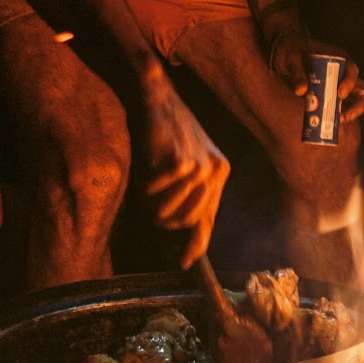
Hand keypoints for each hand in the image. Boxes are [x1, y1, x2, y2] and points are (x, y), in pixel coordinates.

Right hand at [133, 80, 228, 265]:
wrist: (155, 99)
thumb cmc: (163, 134)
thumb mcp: (182, 166)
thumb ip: (187, 199)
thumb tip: (187, 246)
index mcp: (219, 172)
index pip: (209, 219)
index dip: (196, 245)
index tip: (184, 263)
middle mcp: (216, 170)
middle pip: (190, 219)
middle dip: (166, 220)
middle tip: (148, 207)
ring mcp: (202, 165)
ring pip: (174, 209)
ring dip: (154, 204)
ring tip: (145, 189)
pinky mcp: (183, 160)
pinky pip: (162, 193)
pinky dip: (148, 189)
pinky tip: (144, 178)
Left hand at [266, 28, 363, 122]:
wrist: (286, 53)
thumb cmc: (292, 51)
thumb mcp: (292, 60)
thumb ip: (297, 74)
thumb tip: (301, 91)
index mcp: (337, 58)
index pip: (351, 69)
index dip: (349, 82)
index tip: (340, 94)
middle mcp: (343, 71)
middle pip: (360, 88)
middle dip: (357, 104)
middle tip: (343, 116)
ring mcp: (339, 83)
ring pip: (355, 99)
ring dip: (351, 112)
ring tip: (339, 122)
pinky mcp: (332, 93)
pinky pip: (343, 105)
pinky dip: (340, 114)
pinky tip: (331, 122)